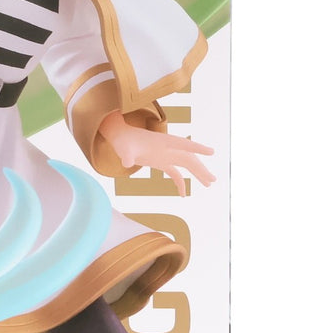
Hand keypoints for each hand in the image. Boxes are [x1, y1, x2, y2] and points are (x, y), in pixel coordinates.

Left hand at [100, 112, 214, 196]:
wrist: (120, 137)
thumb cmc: (123, 140)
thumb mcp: (124, 148)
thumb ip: (127, 155)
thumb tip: (127, 162)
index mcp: (163, 141)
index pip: (183, 144)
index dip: (197, 147)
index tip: (211, 152)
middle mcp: (168, 148)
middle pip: (189, 158)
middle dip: (201, 168)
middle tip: (212, 180)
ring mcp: (165, 155)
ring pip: (186, 165)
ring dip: (197, 174)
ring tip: (209, 185)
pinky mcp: (161, 162)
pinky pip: (175, 173)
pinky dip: (180, 183)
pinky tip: (183, 195)